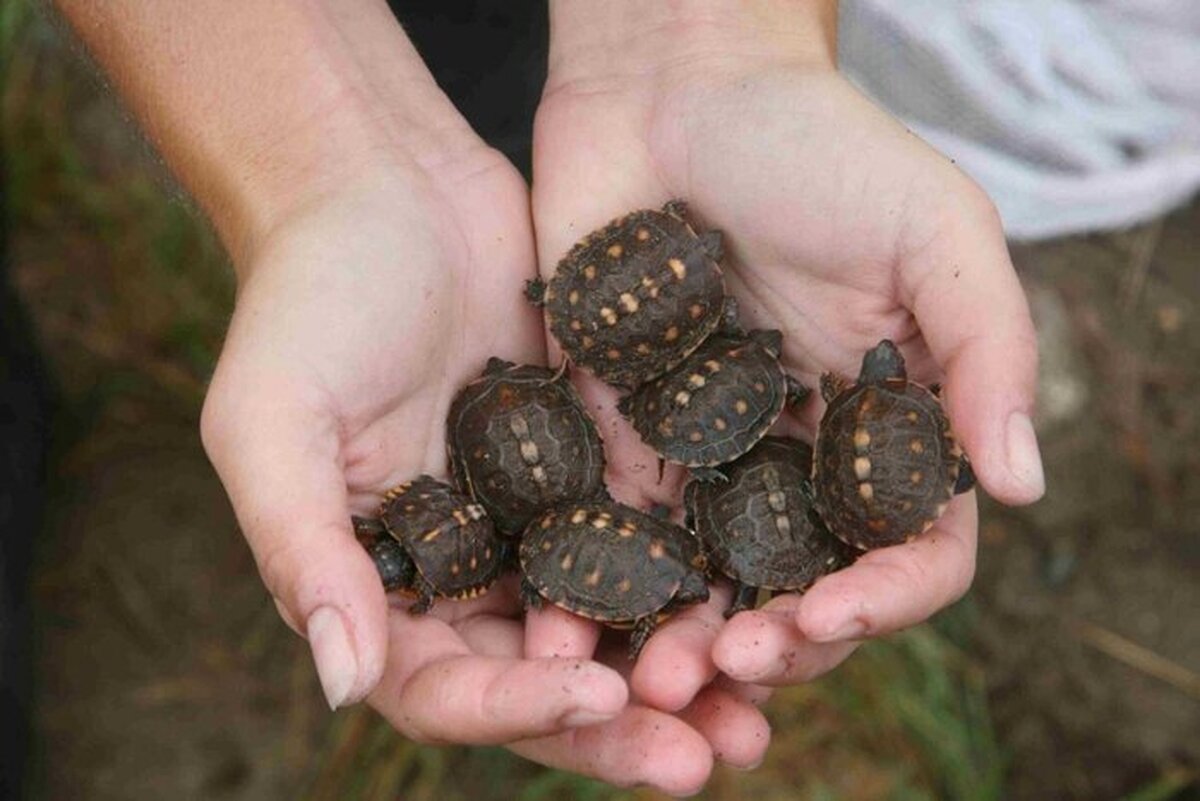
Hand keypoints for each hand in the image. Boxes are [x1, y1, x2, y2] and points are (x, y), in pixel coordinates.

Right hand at [199, 148, 768, 793]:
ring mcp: (534, 519)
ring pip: (611, 624)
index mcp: (382, 582)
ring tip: (755, 711)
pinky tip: (764, 600)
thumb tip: (342, 683)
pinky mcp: (593, 462)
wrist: (387, 186)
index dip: (519, 704)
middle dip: (622, 726)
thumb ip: (302, 549)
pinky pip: (649, 536)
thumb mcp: (274, 420)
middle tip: (706, 756)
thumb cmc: (309, 296)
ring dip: (679, 674)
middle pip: (545, 679)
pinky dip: (697, 578)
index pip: (446, 684)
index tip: (597, 694)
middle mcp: (463, 569)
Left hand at [529, 3, 1043, 697]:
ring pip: (699, 583)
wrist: (673, 88)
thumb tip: (1022, 487)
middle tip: (719, 671)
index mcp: (887, 428)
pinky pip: (604, 529)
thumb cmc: (819, 145)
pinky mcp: (613, 435)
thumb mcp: (935, 232)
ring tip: (640, 680)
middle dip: (767, 645)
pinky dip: (588, 586)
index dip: (878, 602)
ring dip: (675, 643)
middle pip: (797, 590)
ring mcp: (703, 455)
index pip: (904, 552)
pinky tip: (563, 626)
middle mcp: (799, 458)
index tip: (823, 618)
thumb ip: (987, 354)